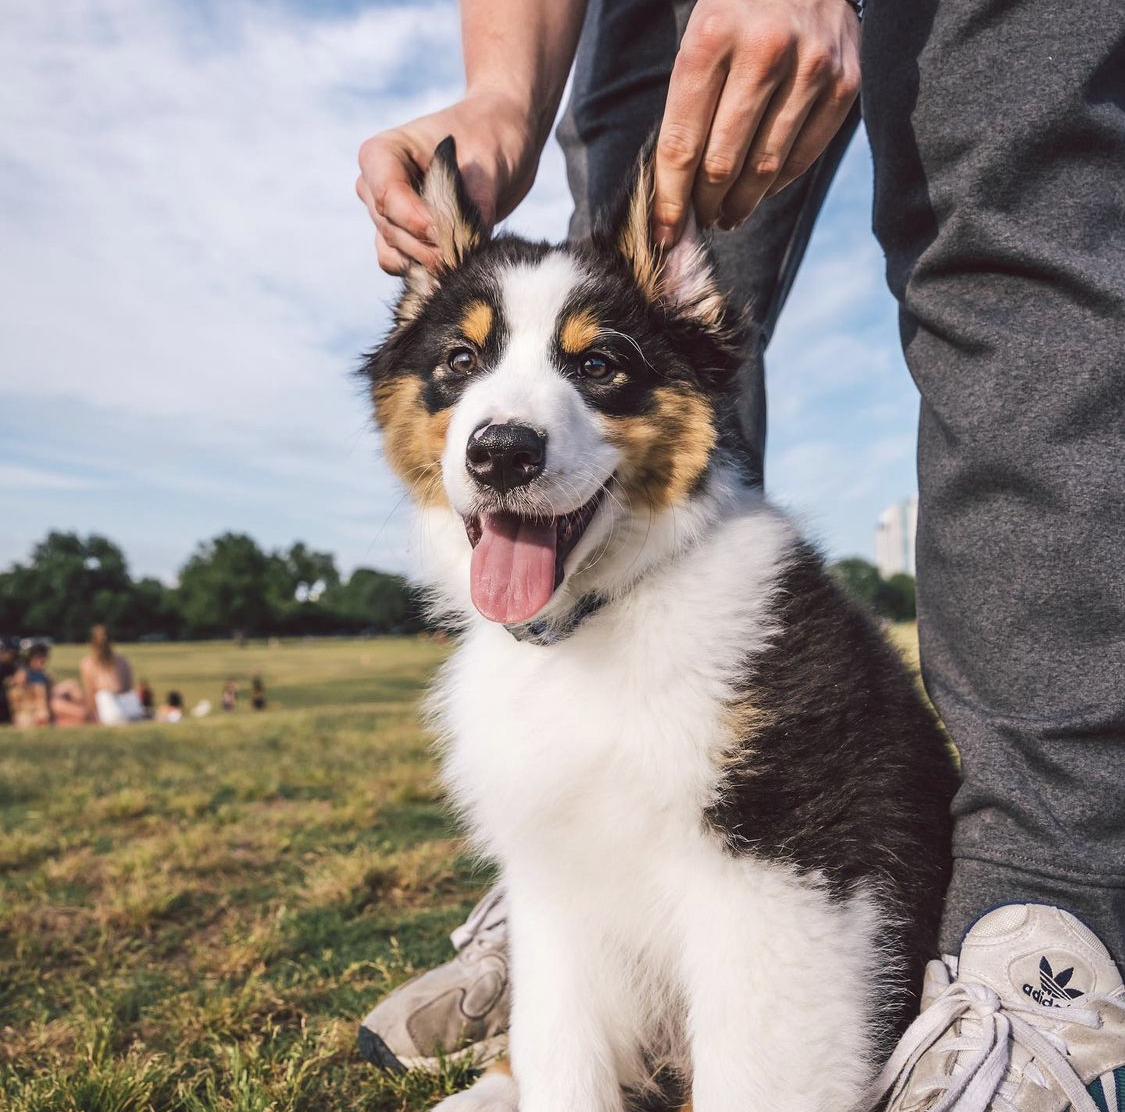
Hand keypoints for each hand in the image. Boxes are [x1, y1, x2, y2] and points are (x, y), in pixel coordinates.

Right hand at [357, 92, 540, 274]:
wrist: (500, 145)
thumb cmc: (491, 138)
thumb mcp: (488, 164)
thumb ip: (473, 206)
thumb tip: (467, 251)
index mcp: (384, 152)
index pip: (384, 195)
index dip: (416, 220)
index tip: (449, 230)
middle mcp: (375, 184)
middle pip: (390, 229)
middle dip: (429, 245)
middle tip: (469, 247)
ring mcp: (386, 213)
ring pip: (394, 252)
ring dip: (430, 261)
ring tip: (467, 252)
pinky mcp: (402, 237)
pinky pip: (402, 265)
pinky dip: (428, 270)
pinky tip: (458, 262)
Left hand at [652, 0, 859, 244]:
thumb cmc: (738, 5)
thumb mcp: (699, 35)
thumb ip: (687, 105)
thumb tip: (676, 187)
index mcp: (711, 39)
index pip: (682, 144)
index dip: (670, 199)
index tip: (663, 232)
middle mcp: (764, 52)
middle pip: (723, 163)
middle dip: (704, 205)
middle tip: (698, 221)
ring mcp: (810, 67)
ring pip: (765, 167)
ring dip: (741, 203)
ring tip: (727, 215)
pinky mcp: (844, 81)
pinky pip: (804, 154)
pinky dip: (778, 182)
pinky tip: (762, 188)